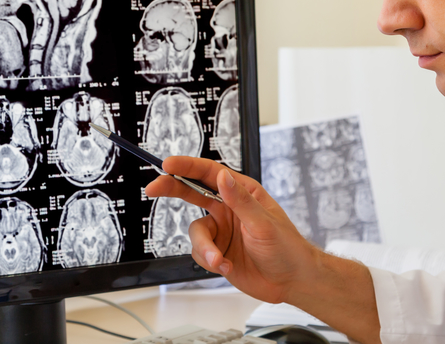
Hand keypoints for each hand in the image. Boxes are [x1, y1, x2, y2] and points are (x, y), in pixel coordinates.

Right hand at [145, 156, 319, 303]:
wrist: (291, 281)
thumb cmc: (287, 247)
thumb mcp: (263, 222)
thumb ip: (240, 200)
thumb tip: (222, 177)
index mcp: (242, 193)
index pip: (210, 173)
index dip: (187, 166)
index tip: (168, 164)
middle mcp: (228, 208)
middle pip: (192, 192)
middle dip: (171, 189)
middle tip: (153, 188)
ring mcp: (222, 230)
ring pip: (195, 232)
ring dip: (204, 248)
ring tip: (220, 260)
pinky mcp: (217, 251)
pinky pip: (199, 253)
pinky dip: (210, 261)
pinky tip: (228, 267)